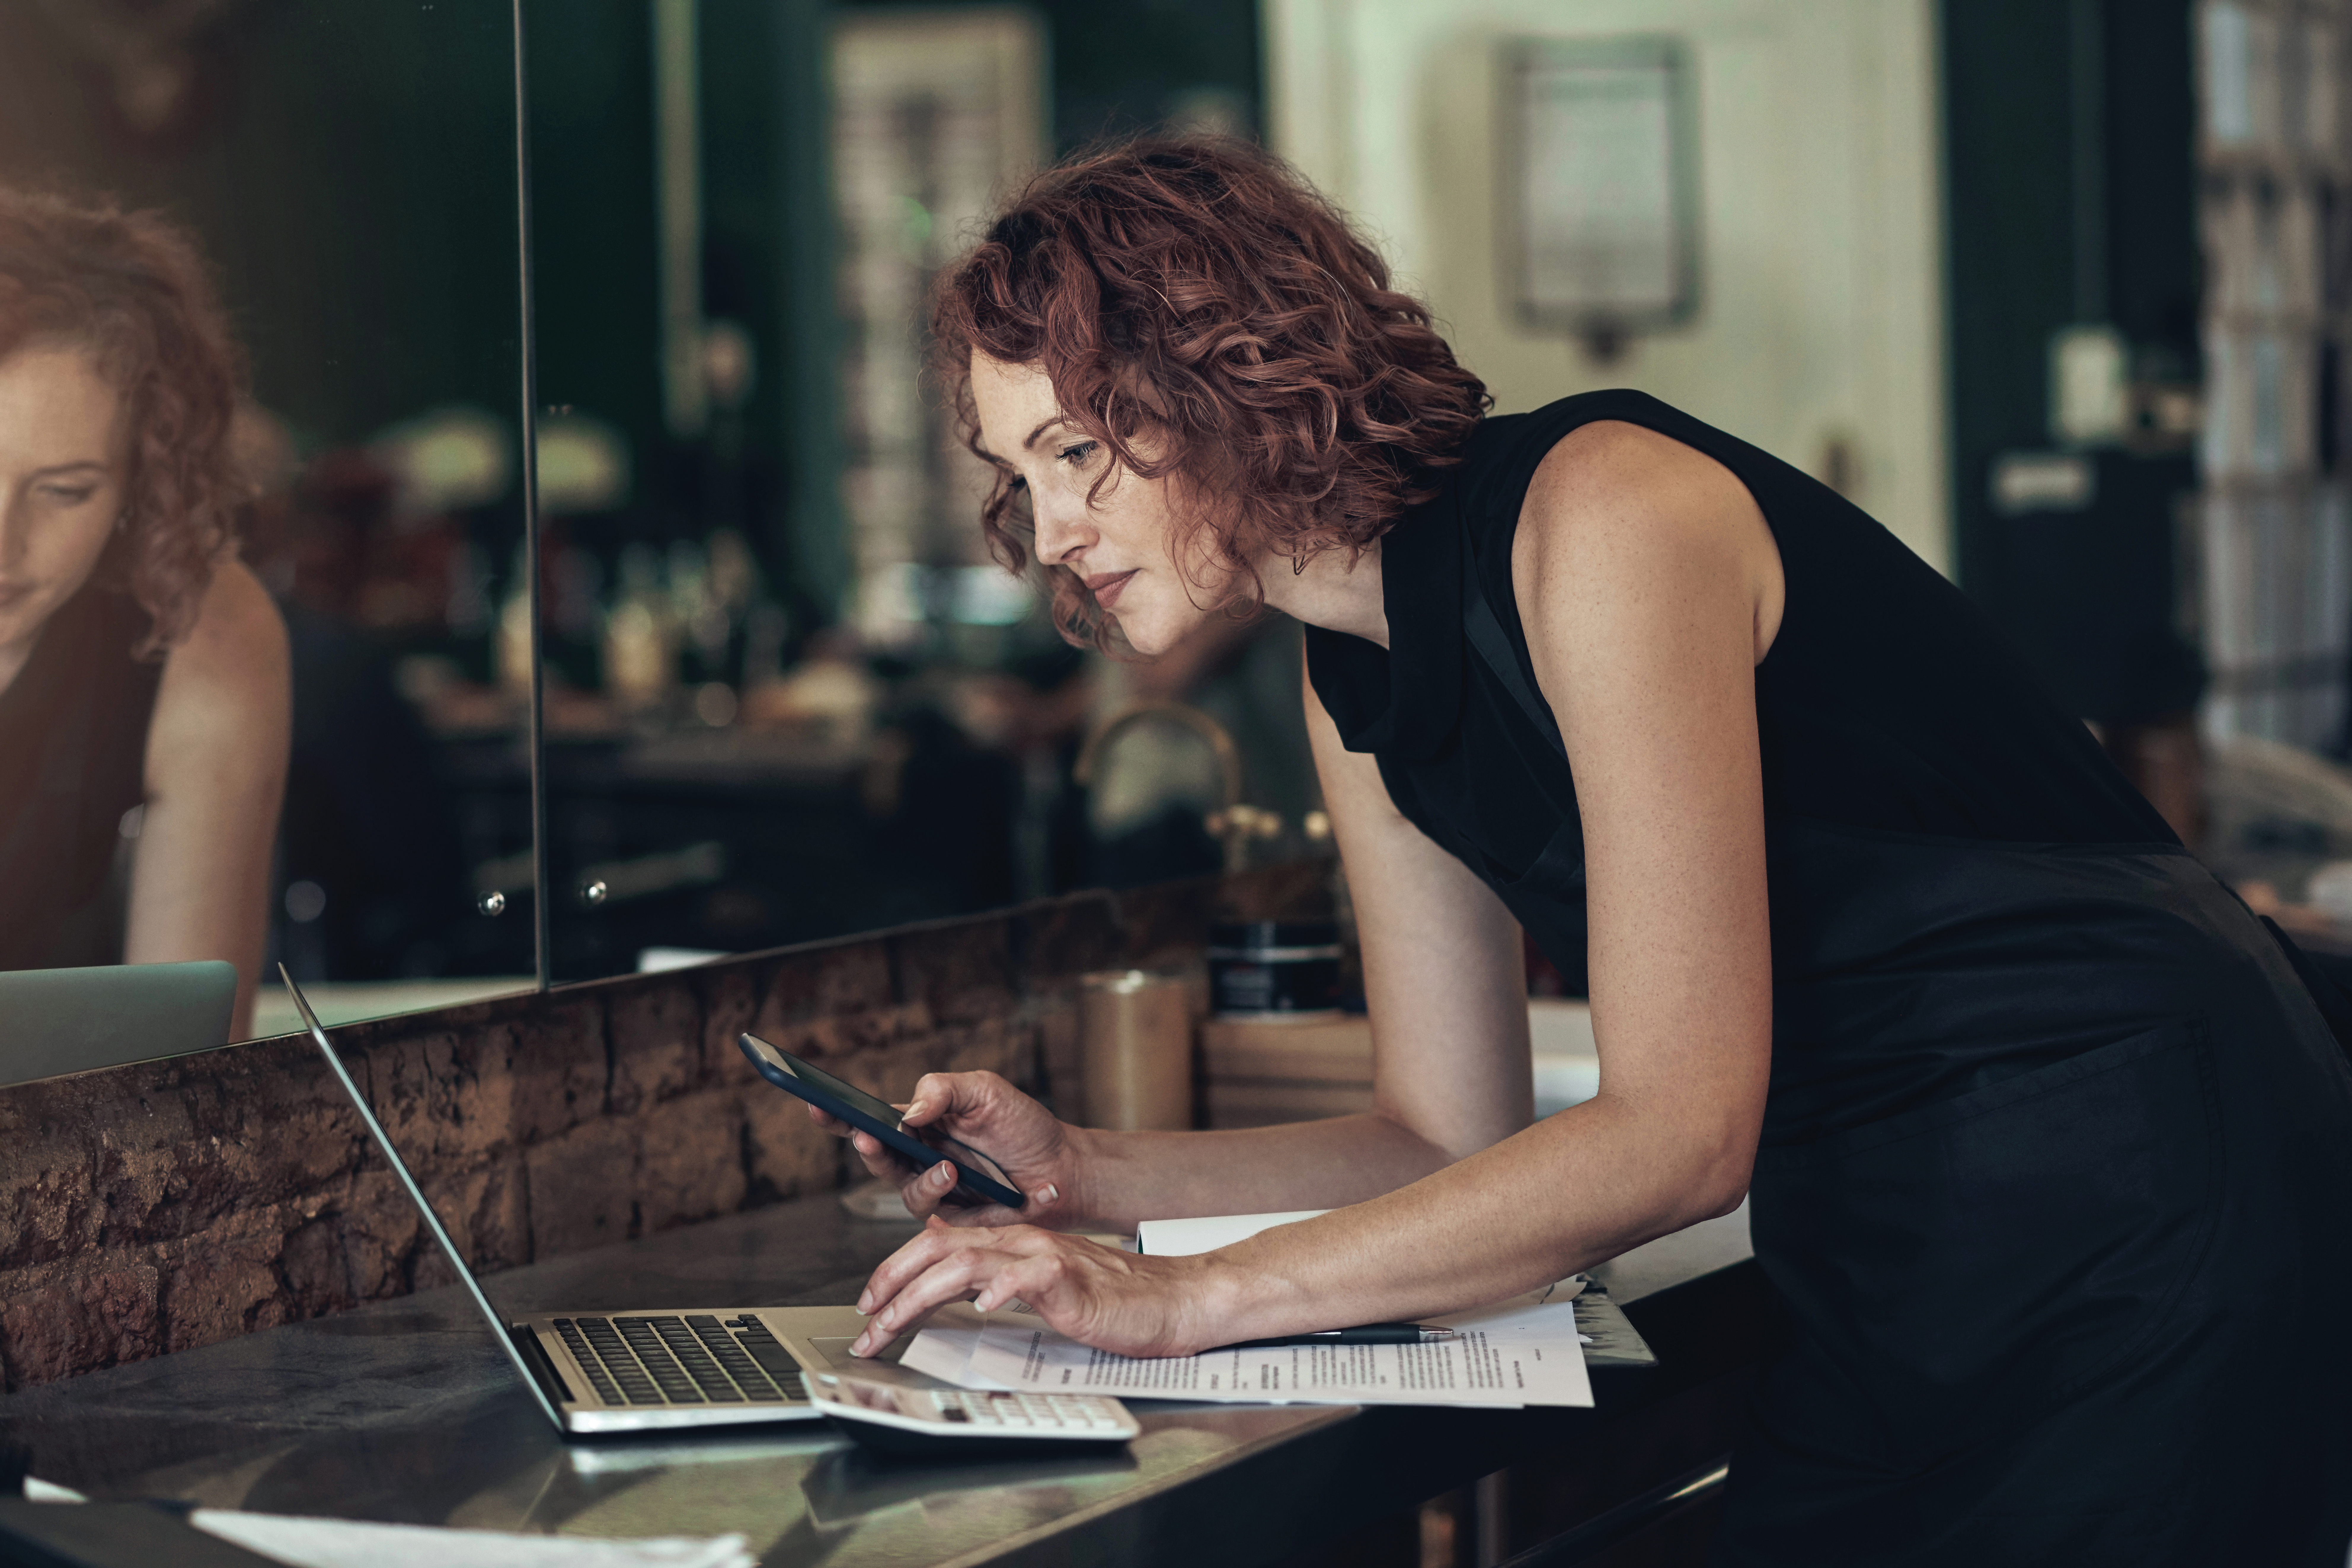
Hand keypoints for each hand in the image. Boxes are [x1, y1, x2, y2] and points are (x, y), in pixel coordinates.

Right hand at [805, 1069, 1084, 1227]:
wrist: (1061, 1169)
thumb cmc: (1024, 1127)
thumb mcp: (986, 1091)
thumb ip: (944, 1089)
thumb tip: (909, 1109)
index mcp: (922, 1121)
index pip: (872, 1117)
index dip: (840, 1114)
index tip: (816, 1104)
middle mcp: (920, 1156)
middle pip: (875, 1154)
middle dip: (864, 1145)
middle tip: (864, 1135)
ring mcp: (933, 1187)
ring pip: (901, 1186)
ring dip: (917, 1175)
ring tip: (945, 1165)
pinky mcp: (950, 1215)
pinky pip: (931, 1209)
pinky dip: (940, 1190)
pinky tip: (957, 1178)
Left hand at [849, 1216, 1227, 1357]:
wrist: (1169, 1298)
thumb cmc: (1109, 1300)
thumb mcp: (1039, 1288)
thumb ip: (998, 1281)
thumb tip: (951, 1290)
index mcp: (1009, 1243)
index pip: (935, 1247)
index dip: (893, 1273)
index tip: (868, 1307)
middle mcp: (1019, 1242)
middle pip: (936, 1250)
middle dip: (889, 1286)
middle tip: (863, 1324)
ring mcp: (1043, 1256)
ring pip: (964, 1263)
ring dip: (918, 1296)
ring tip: (891, 1325)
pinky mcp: (1070, 1278)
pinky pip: (1027, 1277)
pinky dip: (999, 1289)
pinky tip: (981, 1308)